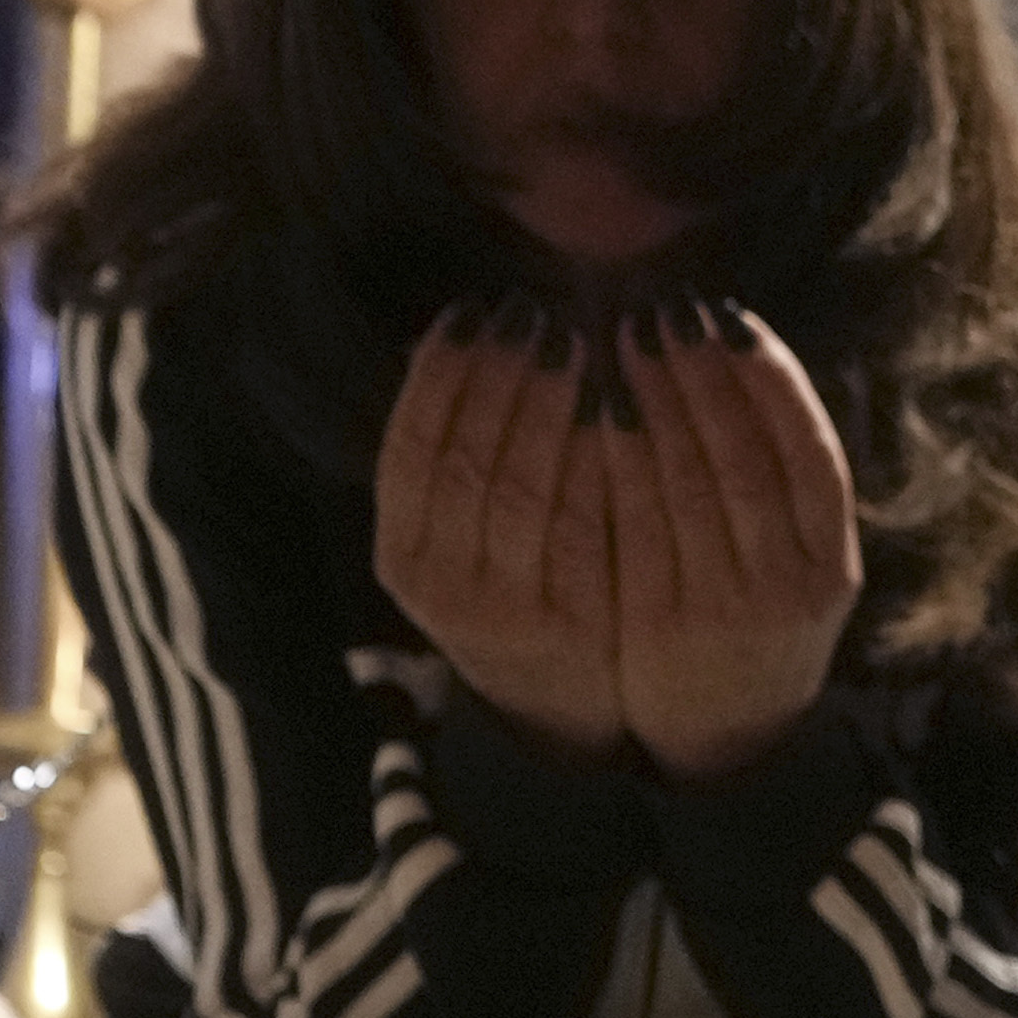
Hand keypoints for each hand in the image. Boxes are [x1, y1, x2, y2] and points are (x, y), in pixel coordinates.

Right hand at [375, 303, 620, 757]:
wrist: (555, 710)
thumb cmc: (509, 589)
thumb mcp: (458, 534)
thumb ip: (456, 450)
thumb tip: (451, 331)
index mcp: (402, 551)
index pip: (409, 446)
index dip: (439, 374)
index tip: (473, 308)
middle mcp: (441, 583)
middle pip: (465, 460)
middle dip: (498, 375)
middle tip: (532, 309)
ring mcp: (505, 608)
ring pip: (522, 488)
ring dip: (547, 405)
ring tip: (576, 337)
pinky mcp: (573, 622)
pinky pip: (582, 525)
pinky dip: (594, 459)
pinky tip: (615, 402)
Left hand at [611, 298, 862, 781]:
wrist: (731, 738)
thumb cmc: (765, 619)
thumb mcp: (806, 559)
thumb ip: (792, 478)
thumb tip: (761, 357)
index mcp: (831, 558)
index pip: (807, 449)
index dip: (769, 376)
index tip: (730, 313)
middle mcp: (787, 583)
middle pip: (744, 458)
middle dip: (702, 372)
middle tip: (664, 307)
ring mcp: (723, 606)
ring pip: (688, 484)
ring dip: (656, 400)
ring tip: (625, 336)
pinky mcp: (659, 622)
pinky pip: (636, 524)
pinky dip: (618, 458)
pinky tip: (598, 405)